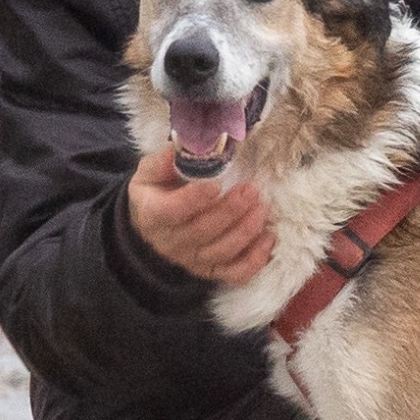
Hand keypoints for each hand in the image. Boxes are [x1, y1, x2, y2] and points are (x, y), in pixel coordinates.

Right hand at [126, 148, 274, 285]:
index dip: (194, 199)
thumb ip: (163, 162)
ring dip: (247, 230)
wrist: (154, 228)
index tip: (216, 183)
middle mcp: (171, 243)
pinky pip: (236, 273)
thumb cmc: (157, 194)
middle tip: (251, 190)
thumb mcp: (150, 174)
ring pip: (223, 251)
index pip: (172, 211)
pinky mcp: (212, 272)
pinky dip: (256, 259)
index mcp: (152, 216)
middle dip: (231, 210)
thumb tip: (185, 145)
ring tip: (263, 207)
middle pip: (203, 231)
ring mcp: (193, 260)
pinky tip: (269, 237)